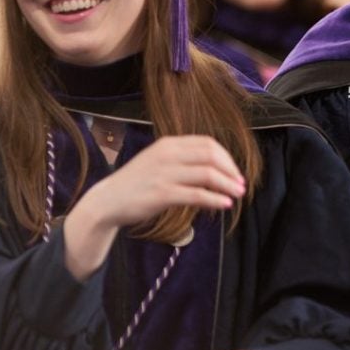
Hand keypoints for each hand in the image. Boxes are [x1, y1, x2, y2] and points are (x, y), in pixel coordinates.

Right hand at [63, 136, 244, 279]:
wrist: (108, 201)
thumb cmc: (138, 183)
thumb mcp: (160, 163)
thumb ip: (185, 161)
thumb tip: (217, 170)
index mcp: (169, 144)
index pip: (207, 144)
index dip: (227, 158)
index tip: (235, 172)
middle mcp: (167, 154)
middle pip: (211, 156)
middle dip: (230, 170)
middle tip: (241, 185)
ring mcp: (164, 173)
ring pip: (207, 174)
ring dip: (227, 185)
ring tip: (237, 195)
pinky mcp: (161, 193)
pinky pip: (196, 195)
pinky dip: (214, 199)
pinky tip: (225, 205)